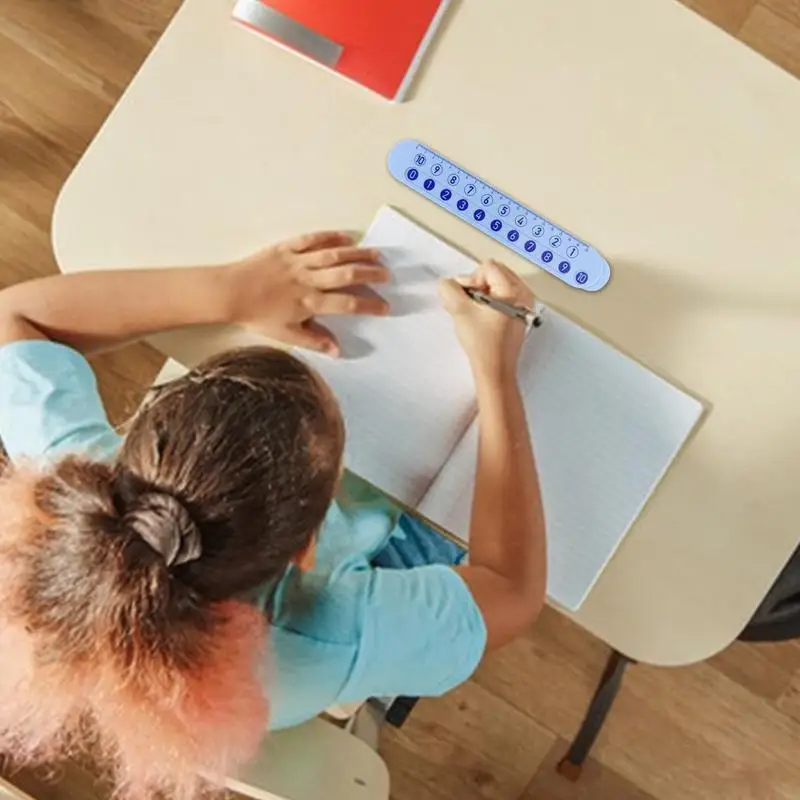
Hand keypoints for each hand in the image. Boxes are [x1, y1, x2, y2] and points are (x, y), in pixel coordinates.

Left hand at [226, 230, 389, 355]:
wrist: (229, 293)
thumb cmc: (256, 315)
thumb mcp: (285, 334)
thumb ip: (314, 341)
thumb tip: (338, 351)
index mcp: (309, 302)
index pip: (347, 304)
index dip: (369, 305)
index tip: (385, 307)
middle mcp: (307, 280)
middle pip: (346, 274)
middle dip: (370, 274)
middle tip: (387, 276)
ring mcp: (298, 261)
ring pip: (334, 254)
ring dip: (358, 253)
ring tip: (377, 254)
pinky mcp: (286, 248)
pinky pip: (312, 239)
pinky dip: (330, 237)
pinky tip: (346, 237)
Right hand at [439, 259, 533, 382]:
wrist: (495, 369)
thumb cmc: (482, 343)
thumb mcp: (460, 311)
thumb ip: (449, 290)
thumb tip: (449, 283)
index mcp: (513, 290)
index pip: (488, 267)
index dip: (471, 280)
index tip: (465, 300)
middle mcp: (524, 294)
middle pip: (496, 272)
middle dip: (478, 284)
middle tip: (469, 303)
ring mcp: (524, 304)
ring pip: (498, 283)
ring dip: (483, 292)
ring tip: (475, 311)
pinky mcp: (520, 314)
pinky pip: (503, 295)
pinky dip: (490, 300)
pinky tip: (483, 317)